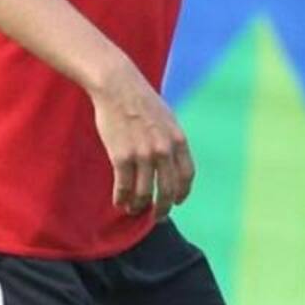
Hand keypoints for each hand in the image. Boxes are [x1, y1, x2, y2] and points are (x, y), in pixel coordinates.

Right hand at [90, 60, 193, 219]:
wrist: (118, 87)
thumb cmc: (140, 100)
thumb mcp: (166, 118)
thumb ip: (170, 140)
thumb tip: (170, 159)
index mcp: (178, 141)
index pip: (186, 176)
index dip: (182, 193)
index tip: (177, 202)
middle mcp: (163, 151)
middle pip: (168, 190)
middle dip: (162, 208)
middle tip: (156, 217)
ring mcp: (142, 155)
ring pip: (144, 192)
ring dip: (139, 206)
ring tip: (133, 210)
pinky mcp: (121, 157)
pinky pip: (124, 186)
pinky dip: (122, 198)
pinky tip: (119, 202)